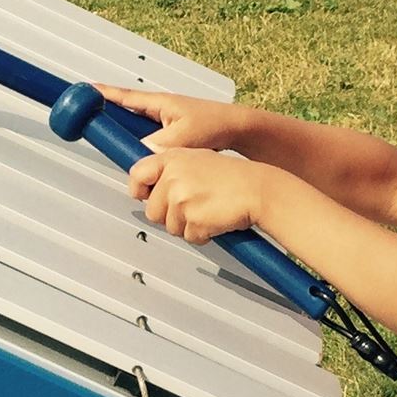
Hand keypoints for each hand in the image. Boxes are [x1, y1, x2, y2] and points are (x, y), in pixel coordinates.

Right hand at [95, 84, 249, 152]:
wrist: (237, 130)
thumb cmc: (215, 124)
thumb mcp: (184, 136)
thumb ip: (160, 145)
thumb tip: (140, 153)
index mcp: (158, 103)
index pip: (123, 97)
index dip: (101, 95)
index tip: (82, 92)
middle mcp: (158, 111)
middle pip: (124, 115)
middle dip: (109, 122)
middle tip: (94, 129)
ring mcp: (164, 123)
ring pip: (135, 132)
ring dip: (127, 141)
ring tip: (120, 151)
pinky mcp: (170, 136)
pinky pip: (147, 142)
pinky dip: (142, 150)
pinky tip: (143, 161)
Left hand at [129, 148, 273, 243]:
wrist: (258, 189)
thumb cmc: (234, 176)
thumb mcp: (198, 159)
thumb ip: (171, 170)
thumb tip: (149, 189)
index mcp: (172, 159)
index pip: (137, 174)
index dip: (138, 189)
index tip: (143, 196)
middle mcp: (173, 178)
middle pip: (152, 211)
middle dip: (170, 215)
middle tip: (192, 207)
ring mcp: (181, 200)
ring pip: (170, 227)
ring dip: (187, 225)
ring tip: (207, 210)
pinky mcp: (192, 220)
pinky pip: (189, 237)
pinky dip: (202, 234)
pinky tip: (215, 219)